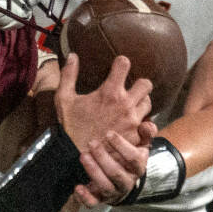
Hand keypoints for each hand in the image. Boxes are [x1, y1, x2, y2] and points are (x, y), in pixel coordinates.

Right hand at [54, 54, 153, 204]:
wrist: (75, 156)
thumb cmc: (70, 127)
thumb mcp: (64, 98)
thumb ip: (69, 75)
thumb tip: (73, 55)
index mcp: (110, 92)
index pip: (124, 64)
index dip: (121, 63)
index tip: (118, 66)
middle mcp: (125, 104)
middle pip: (146, 84)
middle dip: (139, 85)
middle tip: (130, 90)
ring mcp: (133, 121)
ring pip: (148, 104)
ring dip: (141, 104)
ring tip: (131, 108)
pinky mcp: (135, 137)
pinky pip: (147, 126)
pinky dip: (142, 124)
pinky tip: (134, 125)